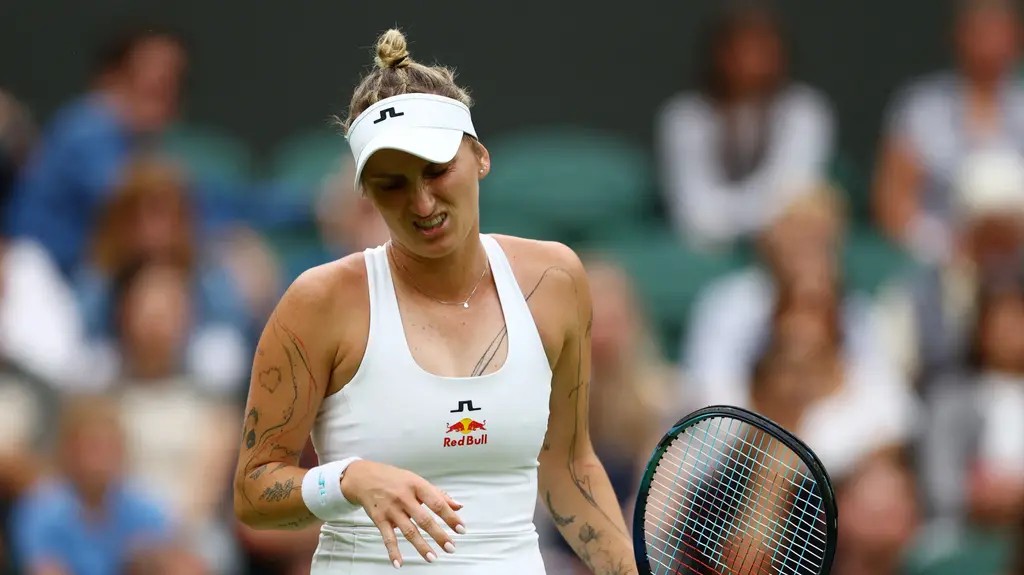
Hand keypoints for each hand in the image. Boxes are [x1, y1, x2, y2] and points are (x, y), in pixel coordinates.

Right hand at [341, 460, 464, 566]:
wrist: (364, 477)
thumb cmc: (394, 479)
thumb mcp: (417, 480)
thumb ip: (438, 494)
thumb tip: (458, 506)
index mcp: (417, 485)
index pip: (437, 503)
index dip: (451, 517)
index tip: (461, 529)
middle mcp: (404, 497)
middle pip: (424, 519)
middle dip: (439, 535)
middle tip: (450, 547)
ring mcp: (391, 509)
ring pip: (408, 531)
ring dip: (421, 546)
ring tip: (432, 557)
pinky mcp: (379, 519)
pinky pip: (387, 538)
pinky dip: (393, 552)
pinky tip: (399, 563)